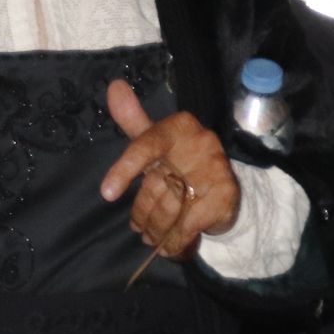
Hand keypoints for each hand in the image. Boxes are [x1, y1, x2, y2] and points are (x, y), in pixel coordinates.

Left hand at [97, 80, 239, 257]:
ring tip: (150, 238)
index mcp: (179, 126)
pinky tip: (171, 247)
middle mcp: (201, 142)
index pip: (146, 145)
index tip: (107, 194)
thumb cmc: (179, 159)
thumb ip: (133, 118)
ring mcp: (216, 169)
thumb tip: (114, 86)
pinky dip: (177, 241)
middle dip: (142, 213)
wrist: (224, 184)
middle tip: (137, 228)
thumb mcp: (154, 138)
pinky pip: (190, 224)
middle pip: (156, 186)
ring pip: (170, 208)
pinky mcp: (227, 195)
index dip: (124, 169)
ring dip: (156, 230)